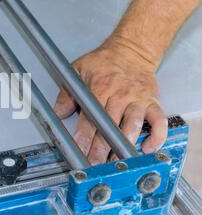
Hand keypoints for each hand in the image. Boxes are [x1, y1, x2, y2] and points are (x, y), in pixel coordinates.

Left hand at [54, 38, 167, 164]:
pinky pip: (158, 121)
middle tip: (95, 165)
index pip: (89, 118)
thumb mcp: (78, 70)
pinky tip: (147, 148)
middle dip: (101, 149)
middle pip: (109, 127)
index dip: (84, 138)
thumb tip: (57, 113)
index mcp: (99, 88)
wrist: (132, 49)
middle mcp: (119, 95)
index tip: (79, 152)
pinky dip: (155, 136)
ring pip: (132, 126)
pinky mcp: (152, 102)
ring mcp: (137, 99)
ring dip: (124, 146)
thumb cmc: (104, 61)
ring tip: (116, 163)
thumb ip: (67, 93)